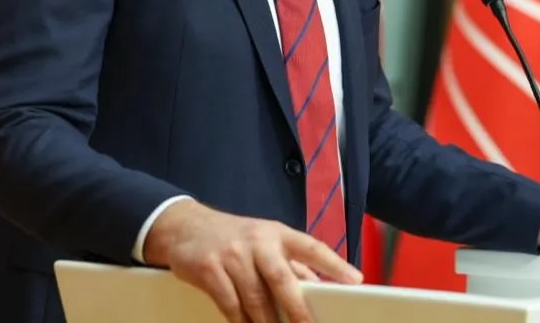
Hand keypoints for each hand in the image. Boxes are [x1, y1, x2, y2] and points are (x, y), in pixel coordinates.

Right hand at [142, 199, 361, 322]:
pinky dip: (241, 322)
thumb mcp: (265, 240)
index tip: (355, 280)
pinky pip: (230, 305)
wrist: (185, 226)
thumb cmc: (236, 237)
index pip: (312, 247)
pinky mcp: (209, 270)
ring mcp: (232, 256)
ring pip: (255, 299)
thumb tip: (319, 286)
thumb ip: (291, 262)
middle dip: (298, 308)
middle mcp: (258, 243)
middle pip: (282, 279)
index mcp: (278, 234)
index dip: (334, 264)